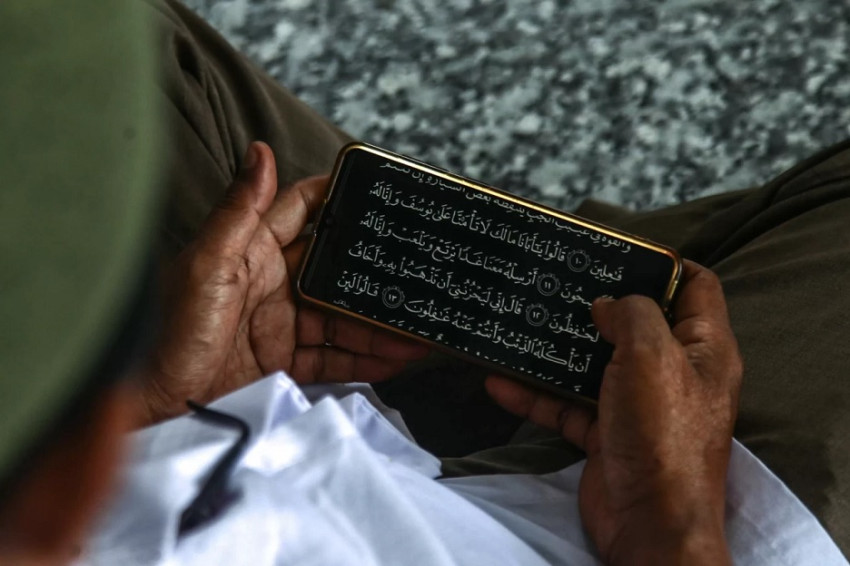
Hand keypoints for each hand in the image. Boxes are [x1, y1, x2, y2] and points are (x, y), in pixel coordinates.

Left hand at [140, 142, 428, 423]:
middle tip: (413, 271)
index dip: (338, 198)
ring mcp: (281, 323)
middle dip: (372, 273)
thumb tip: (259, 150)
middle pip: (334, 270)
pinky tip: (395, 357)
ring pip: (341, 316)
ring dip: (378, 322)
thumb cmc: (172, 330)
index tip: (378, 191)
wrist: (157, 406)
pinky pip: (334, 356)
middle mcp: (272, 282)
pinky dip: (365, 358)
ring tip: (416, 326)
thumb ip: (239, 211)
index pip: (303, 211)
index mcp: (251, 249)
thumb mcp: (208, 264)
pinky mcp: (285, 361)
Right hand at [486, 261, 741, 565]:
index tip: (618, 253)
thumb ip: (632, 314)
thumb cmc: (662, 438)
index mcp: (703, 347)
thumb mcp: (652, 355)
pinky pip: (568, 404)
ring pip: (594, 364)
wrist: (649, 521)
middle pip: (636, 323)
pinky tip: (501, 381)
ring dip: (557, 350)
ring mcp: (638, 404)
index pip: (695, 286)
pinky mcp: (606, 432)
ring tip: (522, 326)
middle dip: (597, 304)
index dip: (662, 263)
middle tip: (559, 284)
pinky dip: (537, 394)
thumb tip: (608, 303)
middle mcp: (674, 373)